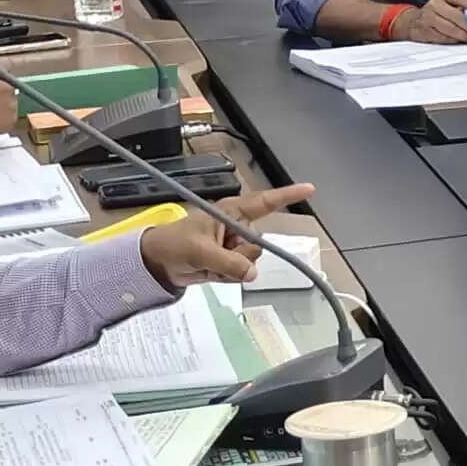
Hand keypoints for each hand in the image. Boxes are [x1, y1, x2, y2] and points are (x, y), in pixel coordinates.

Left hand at [136, 183, 317, 288]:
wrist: (156, 263)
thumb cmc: (174, 245)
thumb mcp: (200, 251)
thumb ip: (229, 263)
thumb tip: (253, 273)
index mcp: (231, 212)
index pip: (264, 203)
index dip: (287, 196)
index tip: (309, 189)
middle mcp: (237, 226)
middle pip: (258, 244)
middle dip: (240, 255)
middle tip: (214, 256)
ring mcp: (234, 245)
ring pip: (251, 261)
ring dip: (232, 268)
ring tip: (209, 263)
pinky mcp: (230, 262)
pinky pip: (243, 273)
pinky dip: (228, 276)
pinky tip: (211, 271)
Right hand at [395, 0, 466, 43]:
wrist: (415, 22)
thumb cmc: (440, 14)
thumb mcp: (450, 6)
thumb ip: (466, 9)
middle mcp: (435, 4)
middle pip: (457, 16)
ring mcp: (428, 18)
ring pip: (450, 28)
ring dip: (465, 36)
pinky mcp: (425, 31)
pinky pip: (443, 37)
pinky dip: (454, 40)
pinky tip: (462, 42)